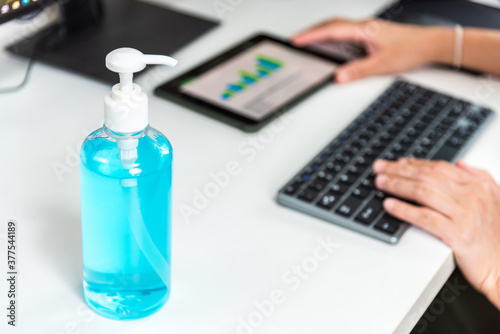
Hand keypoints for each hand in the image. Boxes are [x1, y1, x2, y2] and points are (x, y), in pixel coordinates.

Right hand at [292, 18, 452, 82]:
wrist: (431, 43)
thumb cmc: (412, 49)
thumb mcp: (383, 64)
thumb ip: (358, 71)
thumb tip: (339, 77)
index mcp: (364, 30)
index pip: (331, 30)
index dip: (312, 35)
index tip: (297, 40)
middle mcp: (364, 26)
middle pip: (331, 24)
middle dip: (312, 31)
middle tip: (297, 39)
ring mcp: (367, 29)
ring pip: (338, 25)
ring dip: (322, 31)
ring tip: (309, 39)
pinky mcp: (371, 33)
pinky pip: (345, 30)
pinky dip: (332, 34)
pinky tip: (332, 42)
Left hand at [373, 158, 499, 308]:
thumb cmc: (497, 237)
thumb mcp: (497, 200)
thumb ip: (481, 178)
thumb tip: (461, 163)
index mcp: (478, 187)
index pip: (439, 168)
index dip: (414, 163)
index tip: (396, 162)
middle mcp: (472, 197)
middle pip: (427, 176)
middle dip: (399, 170)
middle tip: (379, 168)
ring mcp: (465, 215)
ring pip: (423, 192)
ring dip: (397, 185)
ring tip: (380, 183)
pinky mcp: (458, 235)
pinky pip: (424, 217)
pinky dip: (404, 210)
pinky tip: (390, 205)